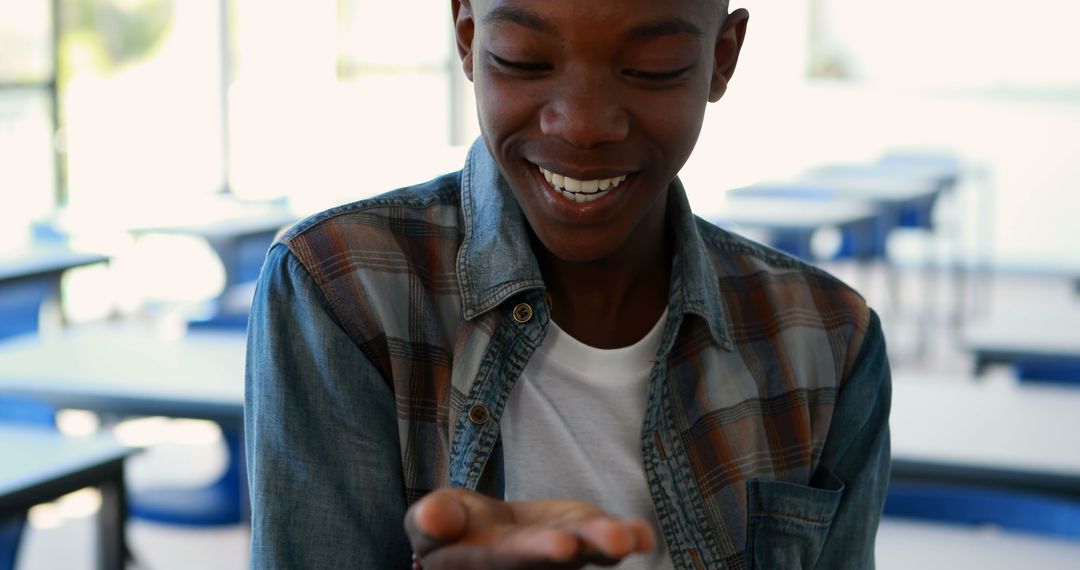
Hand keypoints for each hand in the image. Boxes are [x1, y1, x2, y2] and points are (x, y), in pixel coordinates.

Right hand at [404, 488, 655, 568]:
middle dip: (568, 553)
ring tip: (625, 538)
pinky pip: (608, 540)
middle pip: (548, 562)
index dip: (535, 552)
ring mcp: (562, 558)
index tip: (563, 545)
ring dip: (606, 544)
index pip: (507, 559)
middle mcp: (528, 567)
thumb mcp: (432, 521)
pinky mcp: (585, 538)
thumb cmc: (453, 529)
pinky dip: (628, 536)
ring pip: (585, 553)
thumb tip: (431, 518)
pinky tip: (641, 534)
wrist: (485, 533)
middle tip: (592, 545)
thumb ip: (433, 520)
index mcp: (484, 563)